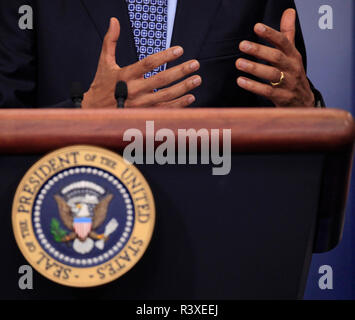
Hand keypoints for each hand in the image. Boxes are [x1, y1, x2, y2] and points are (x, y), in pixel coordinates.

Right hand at [82, 18, 201, 108]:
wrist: (96, 110)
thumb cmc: (101, 84)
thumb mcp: (104, 62)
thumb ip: (111, 41)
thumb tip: (114, 21)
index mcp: (125, 75)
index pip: (148, 63)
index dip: (165, 56)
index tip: (179, 50)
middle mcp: (134, 90)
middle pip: (161, 80)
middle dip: (180, 71)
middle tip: (195, 64)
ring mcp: (140, 104)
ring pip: (166, 96)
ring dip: (183, 88)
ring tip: (197, 79)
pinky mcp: (144, 114)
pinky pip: (164, 110)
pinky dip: (179, 105)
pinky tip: (190, 98)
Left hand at [236, 9, 314, 107]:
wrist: (304, 102)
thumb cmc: (294, 75)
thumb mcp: (293, 54)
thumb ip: (288, 34)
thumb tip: (288, 12)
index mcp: (293, 56)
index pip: (283, 42)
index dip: (271, 34)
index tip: (257, 27)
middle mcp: (292, 68)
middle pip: (276, 57)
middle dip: (259, 50)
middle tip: (242, 44)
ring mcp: (288, 84)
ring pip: (271, 74)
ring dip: (254, 68)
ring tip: (238, 62)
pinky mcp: (282, 98)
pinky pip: (267, 91)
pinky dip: (253, 86)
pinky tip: (241, 81)